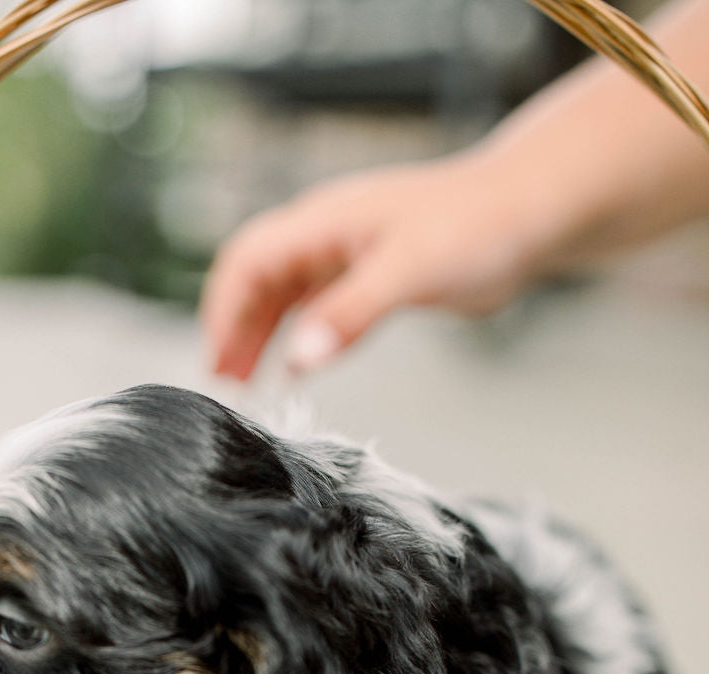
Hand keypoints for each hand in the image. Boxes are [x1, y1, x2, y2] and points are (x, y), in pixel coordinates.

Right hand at [201, 149, 542, 379]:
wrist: (532, 212)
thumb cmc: (479, 225)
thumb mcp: (409, 271)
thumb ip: (351, 314)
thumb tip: (298, 359)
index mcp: (323, 222)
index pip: (247, 262)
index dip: (224, 312)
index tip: (218, 364)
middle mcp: (326, 234)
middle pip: (254, 278)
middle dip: (231, 329)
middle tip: (222, 383)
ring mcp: (347, 254)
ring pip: (281, 294)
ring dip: (257, 336)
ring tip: (242, 381)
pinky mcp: (371, 276)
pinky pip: (314, 305)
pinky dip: (295, 336)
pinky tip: (293, 366)